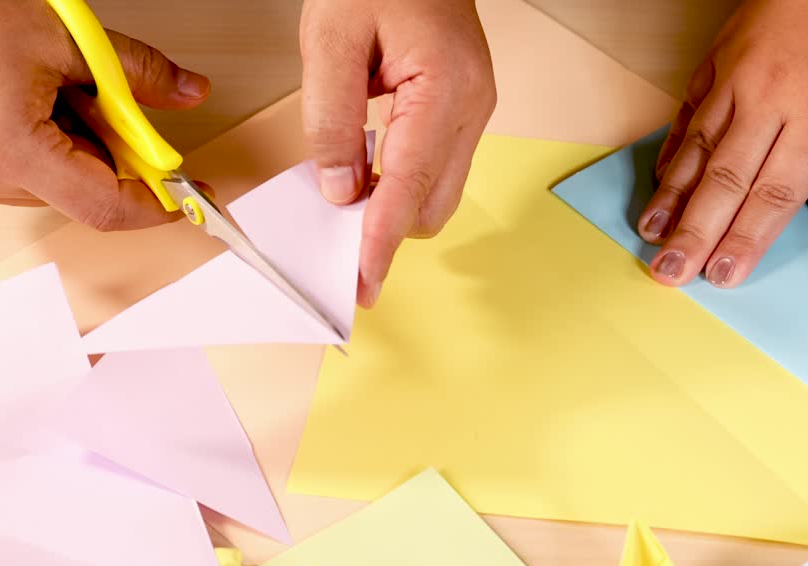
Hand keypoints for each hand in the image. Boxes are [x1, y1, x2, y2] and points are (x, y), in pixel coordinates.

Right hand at [0, 0, 209, 229]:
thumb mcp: (66, 36)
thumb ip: (137, 72)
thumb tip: (189, 91)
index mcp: (13, 150)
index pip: (106, 206)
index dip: (158, 204)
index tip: (191, 193)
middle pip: (84, 191)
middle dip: (118, 154)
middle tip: (117, 103)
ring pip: (56, 180)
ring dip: (80, 142)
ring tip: (57, 85)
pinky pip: (23, 169)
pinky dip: (47, 138)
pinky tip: (33, 95)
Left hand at [300, 0, 495, 306]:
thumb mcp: (331, 37)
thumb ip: (332, 118)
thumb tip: (339, 188)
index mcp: (445, 88)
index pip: (409, 187)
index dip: (380, 242)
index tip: (362, 284)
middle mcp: (473, 107)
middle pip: (433, 204)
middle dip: (387, 228)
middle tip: (337, 238)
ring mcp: (476, 109)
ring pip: (438, 190)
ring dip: (393, 200)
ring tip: (347, 184)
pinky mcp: (466, 107)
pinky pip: (436, 164)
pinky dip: (402, 177)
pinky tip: (369, 162)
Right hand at [636, 0, 807, 287]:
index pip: (774, 196)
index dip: (746, 240)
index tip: (722, 275)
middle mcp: (768, 104)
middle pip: (725, 183)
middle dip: (695, 233)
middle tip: (669, 273)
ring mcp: (736, 80)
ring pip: (697, 149)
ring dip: (672, 198)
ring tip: (651, 234)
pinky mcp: (719, 60)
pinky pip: (689, 111)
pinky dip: (672, 149)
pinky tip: (661, 180)